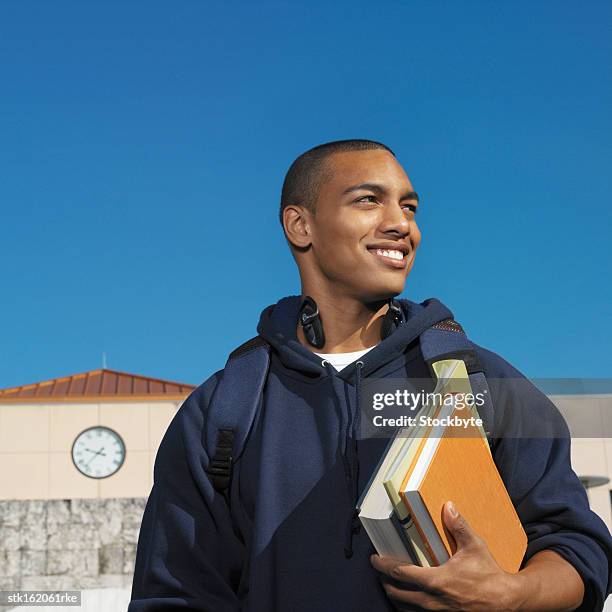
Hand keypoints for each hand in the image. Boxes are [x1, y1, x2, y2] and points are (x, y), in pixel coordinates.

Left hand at [370, 501, 519, 610]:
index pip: (400, 573)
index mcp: (436, 580)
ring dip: (395, 596)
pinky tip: (409, 599)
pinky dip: (408, 608)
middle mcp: (432, 601)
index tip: (375, 558)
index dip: (383, 565)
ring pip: (405, 608)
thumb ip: (458, 526)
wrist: (507, 602)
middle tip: (379, 570)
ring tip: (390, 584)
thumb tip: (447, 506)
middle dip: (384, 581)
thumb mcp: (474, 546)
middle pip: (396, 593)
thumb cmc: (489, 574)